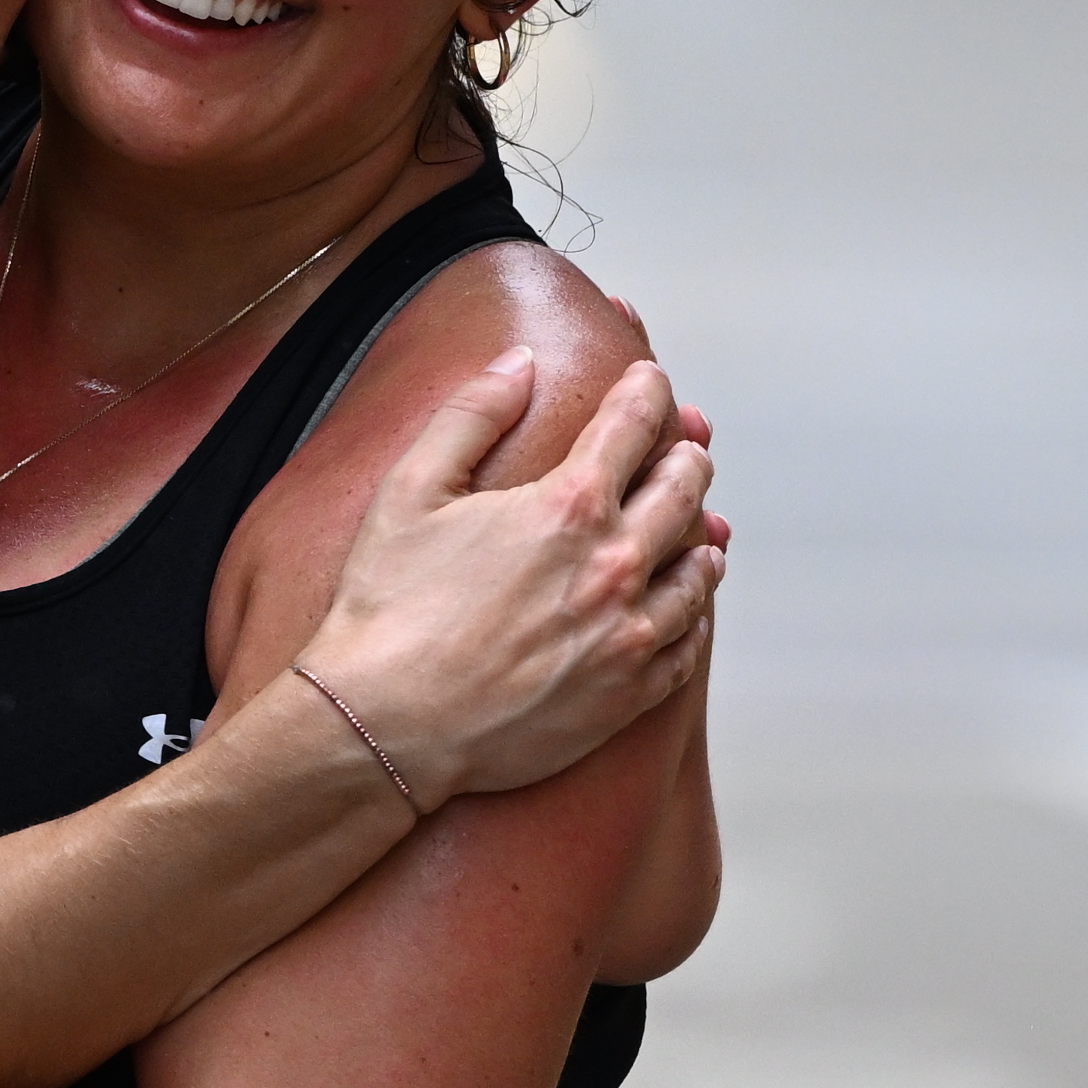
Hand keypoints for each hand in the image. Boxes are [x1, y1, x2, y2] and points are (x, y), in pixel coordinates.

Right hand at [288, 352, 723, 811]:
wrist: (385, 725)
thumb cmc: (387, 608)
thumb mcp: (411, 490)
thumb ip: (470, 414)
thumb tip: (518, 362)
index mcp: (567, 507)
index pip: (634, 424)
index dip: (648, 391)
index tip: (651, 380)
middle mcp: (614, 566)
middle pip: (683, 491)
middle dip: (688, 457)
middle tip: (687, 447)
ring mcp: (627, 634)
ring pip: (697, 570)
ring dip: (701, 535)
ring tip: (702, 525)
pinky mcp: (625, 695)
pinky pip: (687, 644)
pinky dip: (693, 613)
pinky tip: (685, 604)